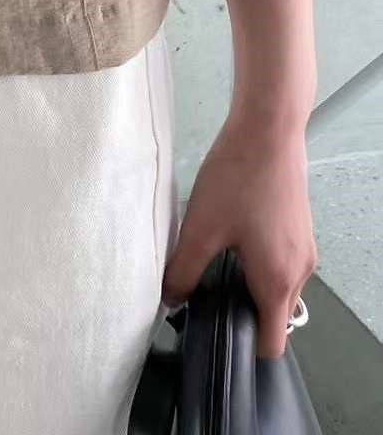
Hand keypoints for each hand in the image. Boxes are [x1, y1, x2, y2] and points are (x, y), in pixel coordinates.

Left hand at [160, 110, 317, 357]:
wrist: (269, 130)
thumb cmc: (237, 177)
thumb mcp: (201, 227)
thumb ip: (184, 269)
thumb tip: (170, 299)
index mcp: (278, 281)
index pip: (271, 343)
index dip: (242, 345)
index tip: (213, 329)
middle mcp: (300, 272)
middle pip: (274, 316)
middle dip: (242, 311)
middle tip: (205, 289)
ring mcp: (304, 249)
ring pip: (278, 288)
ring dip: (250, 282)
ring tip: (216, 256)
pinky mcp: (300, 229)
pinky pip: (283, 263)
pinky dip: (261, 262)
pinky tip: (233, 234)